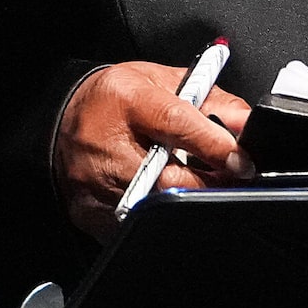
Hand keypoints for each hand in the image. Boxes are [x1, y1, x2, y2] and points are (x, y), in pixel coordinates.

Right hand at [56, 62, 251, 240]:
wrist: (59, 122)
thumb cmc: (114, 101)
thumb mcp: (162, 81)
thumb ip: (209, 100)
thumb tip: (248, 124)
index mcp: (129, 101)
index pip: (177, 124)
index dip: (215, 146)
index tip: (243, 161)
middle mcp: (108, 145)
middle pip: (170, 178)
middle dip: (209, 184)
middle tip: (230, 181)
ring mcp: (97, 185)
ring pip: (157, 208)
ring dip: (186, 202)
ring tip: (198, 188)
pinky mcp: (92, 215)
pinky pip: (137, 226)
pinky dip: (159, 216)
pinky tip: (163, 199)